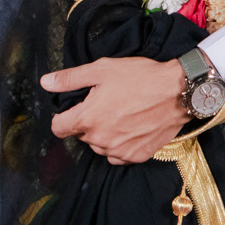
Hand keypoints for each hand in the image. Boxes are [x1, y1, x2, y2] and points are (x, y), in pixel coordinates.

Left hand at [42, 57, 191, 164]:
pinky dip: (120, 144)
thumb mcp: (102, 69)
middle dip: (88, 121)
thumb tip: (45, 83)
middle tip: (106, 104)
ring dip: (104, 134)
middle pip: (81, 135)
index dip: (63, 117)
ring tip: (121, 114)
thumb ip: (70, 79)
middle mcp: (100, 139)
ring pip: (99, 146)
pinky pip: (117, 155)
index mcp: (87, 119)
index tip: (74, 109)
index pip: (58, 128)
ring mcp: (118, 150)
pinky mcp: (136, 156)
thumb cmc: (140, 77)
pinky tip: (131, 128)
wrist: (178, 91)